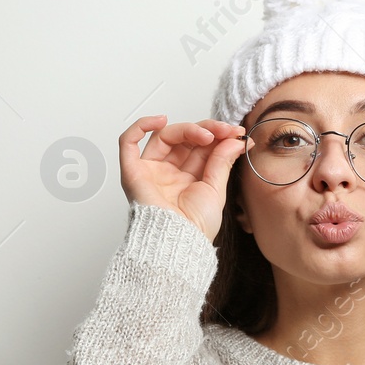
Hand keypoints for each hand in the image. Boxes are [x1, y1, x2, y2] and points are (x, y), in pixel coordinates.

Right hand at [119, 115, 244, 241]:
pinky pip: (127, 143)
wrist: (179, 243)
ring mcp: (150, 170)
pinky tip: (159, 120)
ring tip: (207, 134)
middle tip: (226, 131)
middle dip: (207, 130)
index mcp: (188, 177)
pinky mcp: (133, 172)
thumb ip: (222, 161)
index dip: (217, 136)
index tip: (236, 133)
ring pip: (164, 136)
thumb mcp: (216, 189)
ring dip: (187, 128)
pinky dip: (140, 126)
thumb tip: (235, 140)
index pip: (200, 146)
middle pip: (184, 138)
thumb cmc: (194, 228)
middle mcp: (169, 172)